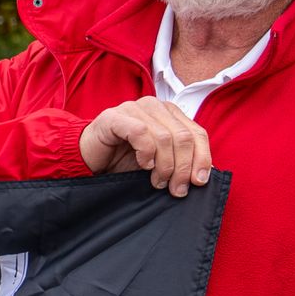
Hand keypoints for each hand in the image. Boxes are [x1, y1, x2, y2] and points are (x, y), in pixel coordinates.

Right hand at [78, 97, 212, 196]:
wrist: (88, 160)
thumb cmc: (123, 161)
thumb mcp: (159, 162)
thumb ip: (181, 161)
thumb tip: (206, 174)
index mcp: (169, 113)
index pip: (197, 133)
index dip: (202, 158)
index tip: (199, 182)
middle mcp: (154, 106)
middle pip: (183, 137)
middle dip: (183, 167)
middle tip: (177, 189)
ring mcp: (133, 108)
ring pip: (164, 137)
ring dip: (165, 165)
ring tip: (158, 182)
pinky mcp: (114, 117)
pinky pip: (140, 132)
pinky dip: (146, 152)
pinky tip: (144, 165)